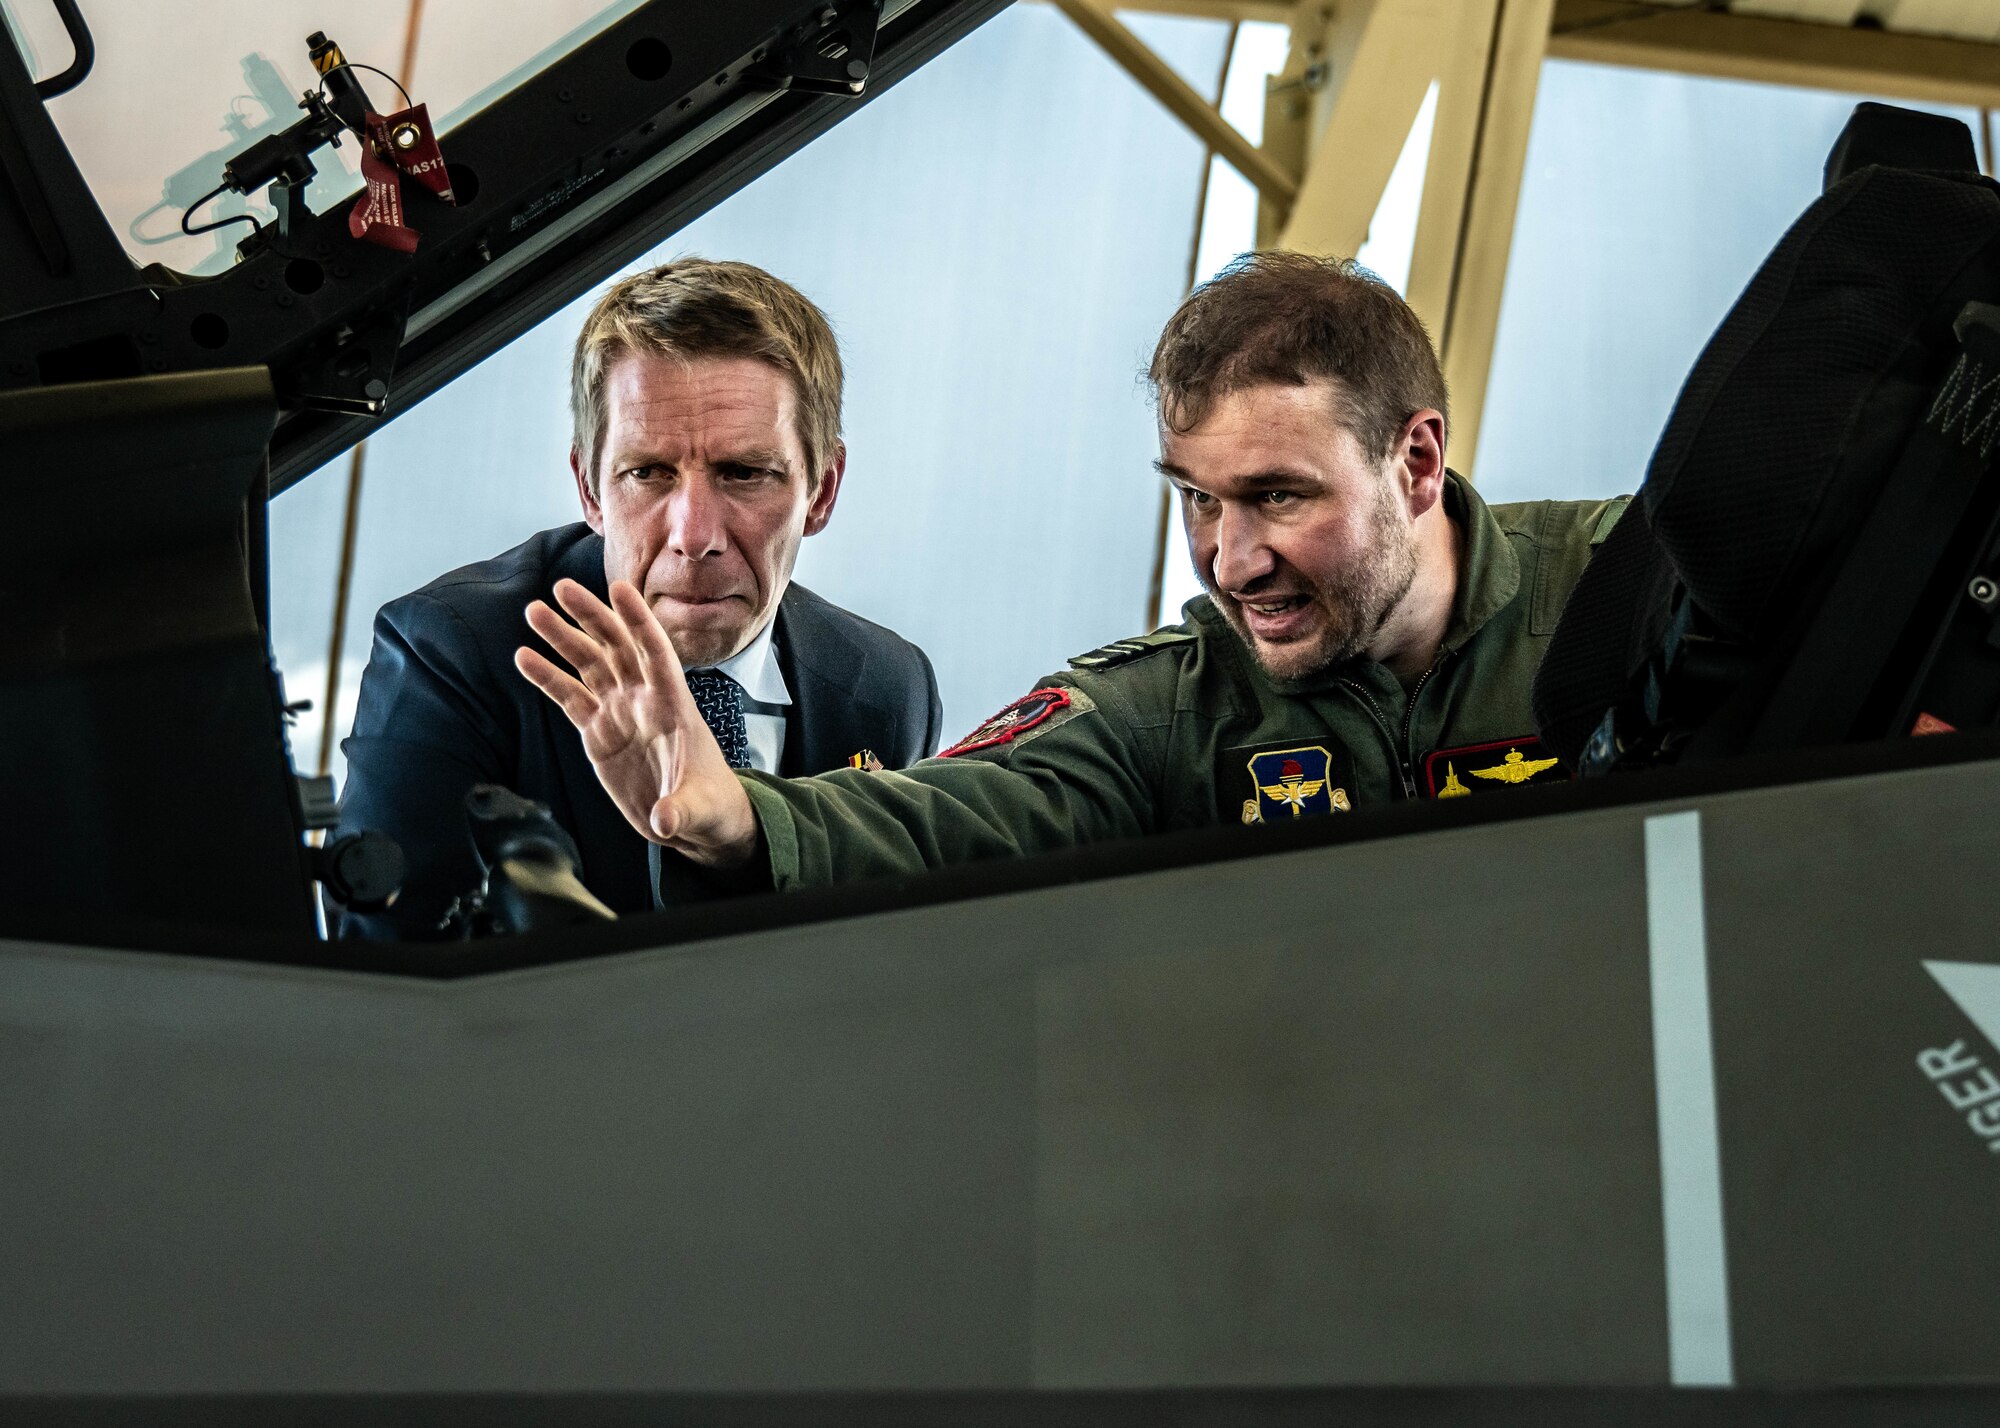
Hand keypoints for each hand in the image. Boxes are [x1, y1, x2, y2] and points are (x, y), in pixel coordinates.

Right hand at [515, 578, 758, 867]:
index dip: (640, 621)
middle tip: (561, 588)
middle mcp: (644, 700)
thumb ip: (680, 811)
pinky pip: (570, 697)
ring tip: (533, 611)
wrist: (692, 818)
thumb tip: (664, 821)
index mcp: (675, 706)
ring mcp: (620, 712)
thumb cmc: (707, 806)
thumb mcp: (698, 810)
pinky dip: (547, 677)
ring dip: (562, 637)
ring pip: (589, 664)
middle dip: (591, 616)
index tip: (621, 589)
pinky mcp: (599, 732)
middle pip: (617, 647)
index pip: (657, 653)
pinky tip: (524, 656)